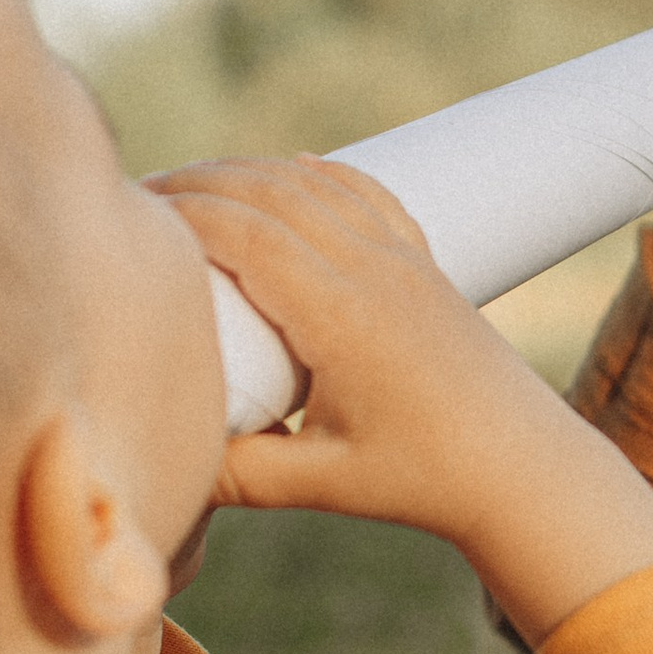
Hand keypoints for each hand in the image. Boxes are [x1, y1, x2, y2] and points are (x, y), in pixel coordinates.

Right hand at [150, 154, 652, 645]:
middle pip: (270, 190)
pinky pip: (366, 194)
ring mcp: (403, 260)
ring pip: (316, 183)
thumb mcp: (321, 485)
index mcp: (341, 314)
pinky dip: (320, 174)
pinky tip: (293, 168)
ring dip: (251, 171)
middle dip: (200, 180)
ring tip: (195, 184)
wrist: (523, 468)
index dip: (180, 214)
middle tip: (141, 196)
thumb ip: (237, 477)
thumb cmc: (424, 480)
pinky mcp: (424, 266)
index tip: (129, 217)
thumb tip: (163, 465)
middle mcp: (372, 269)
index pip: (243, 231)